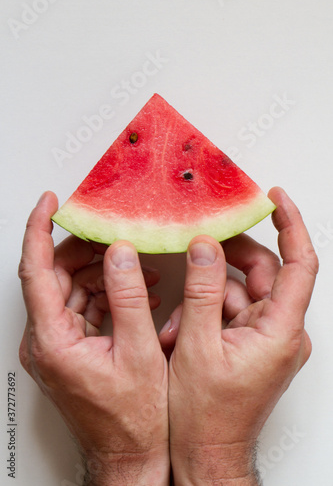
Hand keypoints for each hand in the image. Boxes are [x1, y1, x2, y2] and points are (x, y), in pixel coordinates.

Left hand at [18, 192, 168, 485]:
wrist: (130, 455)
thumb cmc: (133, 419)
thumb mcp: (138, 352)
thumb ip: (128, 297)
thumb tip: (121, 253)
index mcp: (53, 340)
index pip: (35, 270)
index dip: (39, 230)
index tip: (49, 203)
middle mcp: (47, 341)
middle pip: (55, 275)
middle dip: (88, 251)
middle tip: (118, 237)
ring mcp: (57, 344)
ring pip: (70, 288)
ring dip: (103, 273)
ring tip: (140, 269)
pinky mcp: (71, 347)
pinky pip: (82, 306)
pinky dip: (106, 293)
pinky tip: (135, 290)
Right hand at [160, 187, 317, 484]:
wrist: (207, 455)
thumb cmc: (207, 415)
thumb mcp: (197, 347)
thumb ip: (202, 292)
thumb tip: (205, 247)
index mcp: (279, 330)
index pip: (299, 263)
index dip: (290, 225)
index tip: (274, 198)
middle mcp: (280, 331)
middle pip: (261, 273)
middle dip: (225, 261)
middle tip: (198, 245)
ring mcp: (266, 338)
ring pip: (240, 292)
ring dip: (204, 297)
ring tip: (173, 321)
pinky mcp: (252, 344)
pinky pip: (232, 311)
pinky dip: (205, 313)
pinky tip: (178, 331)